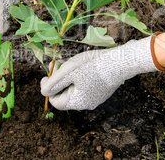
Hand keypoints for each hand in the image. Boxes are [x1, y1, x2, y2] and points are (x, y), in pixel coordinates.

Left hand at [40, 36, 159, 109]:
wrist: (121, 61)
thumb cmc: (92, 66)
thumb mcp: (68, 72)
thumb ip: (53, 84)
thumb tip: (43, 91)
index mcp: (78, 102)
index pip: (56, 101)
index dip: (48, 88)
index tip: (46, 75)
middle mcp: (88, 104)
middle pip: (66, 95)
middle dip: (60, 80)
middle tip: (59, 65)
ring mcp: (97, 97)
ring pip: (76, 89)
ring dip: (70, 77)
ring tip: (71, 63)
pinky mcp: (103, 89)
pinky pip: (86, 85)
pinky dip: (80, 77)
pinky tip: (83, 65)